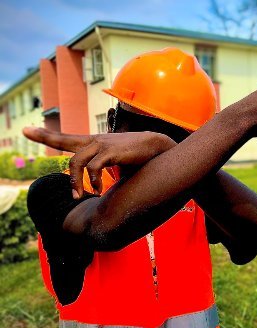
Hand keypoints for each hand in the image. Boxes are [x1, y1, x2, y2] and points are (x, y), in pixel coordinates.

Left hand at [22, 127, 175, 197]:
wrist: (157, 147)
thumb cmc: (137, 156)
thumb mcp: (116, 161)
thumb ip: (104, 167)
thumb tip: (98, 182)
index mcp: (95, 143)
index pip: (66, 138)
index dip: (45, 136)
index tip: (27, 131)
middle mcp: (95, 140)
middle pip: (64, 144)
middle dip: (48, 147)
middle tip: (48, 169)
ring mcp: (102, 144)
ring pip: (76, 161)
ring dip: (76, 182)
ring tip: (80, 195)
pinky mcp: (111, 151)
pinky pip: (93, 167)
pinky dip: (94, 181)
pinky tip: (100, 189)